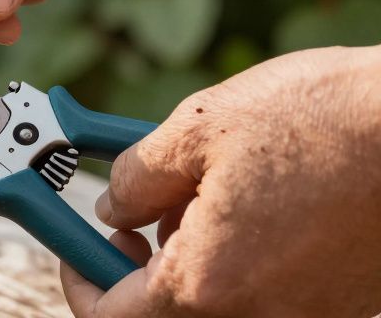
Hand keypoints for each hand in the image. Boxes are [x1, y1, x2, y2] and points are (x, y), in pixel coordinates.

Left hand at [62, 45, 380, 316]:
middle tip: (136, 219)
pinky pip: (269, 293)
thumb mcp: (199, 127)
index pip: (111, 317)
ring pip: (220, 303)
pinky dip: (243, 261)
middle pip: (167, 313)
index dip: (79, 279)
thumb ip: (136, 176)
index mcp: (209, 282)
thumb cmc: (322, 119)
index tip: (73, 248)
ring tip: (205, 194)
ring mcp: (307, 312)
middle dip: (137, 269)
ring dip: (192, 261)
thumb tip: (112, 203)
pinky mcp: (342, 300)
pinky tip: (257, 204)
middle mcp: (260, 314)